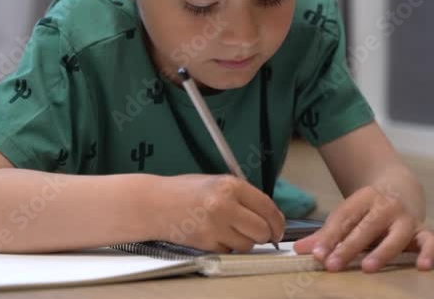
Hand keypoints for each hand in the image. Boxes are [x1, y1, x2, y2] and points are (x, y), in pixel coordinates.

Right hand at [155, 174, 284, 252]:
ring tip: (233, 232)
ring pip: (248, 244)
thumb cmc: (184, 191)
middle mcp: (224, 205)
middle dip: (266, 235)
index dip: (277, 221)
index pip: (267, 206)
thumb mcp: (215, 182)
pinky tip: (217, 235)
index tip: (278, 228)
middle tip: (263, 235)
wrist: (154, 204)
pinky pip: (230, 251)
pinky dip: (228, 247)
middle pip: (261, 229)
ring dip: (246, 242)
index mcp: (230, 185)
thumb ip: (241, 195)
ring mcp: (215, 226)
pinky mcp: (206, 243)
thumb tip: (267, 212)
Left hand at [292, 185, 433, 272]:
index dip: (330, 237)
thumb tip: (298, 250)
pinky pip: (430, 241)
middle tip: (333, 264)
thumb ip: (325, 235)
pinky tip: (422, 267)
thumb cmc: (368, 209)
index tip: (317, 255)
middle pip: (367, 227)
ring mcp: (406, 218)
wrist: (400, 187)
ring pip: (397, 235)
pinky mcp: (423, 230)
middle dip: (349, 247)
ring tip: (368, 267)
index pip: (345, 218)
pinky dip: (429, 252)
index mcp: (364, 199)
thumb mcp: (348, 215)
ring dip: (382, 251)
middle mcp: (386, 207)